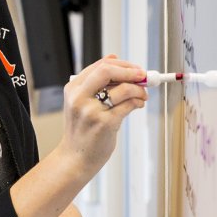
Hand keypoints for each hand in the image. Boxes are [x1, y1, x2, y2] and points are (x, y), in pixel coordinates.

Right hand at [62, 55, 147, 171]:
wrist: (75, 158)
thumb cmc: (82, 130)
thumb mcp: (81, 102)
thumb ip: (95, 81)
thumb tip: (113, 57)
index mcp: (73, 89)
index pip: (99, 66)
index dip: (122, 64)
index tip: (135, 68)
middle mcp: (80, 98)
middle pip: (108, 71)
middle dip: (130, 71)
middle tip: (143, 76)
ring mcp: (91, 111)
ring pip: (123, 89)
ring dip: (139, 89)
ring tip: (143, 95)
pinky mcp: (105, 124)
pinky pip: (128, 105)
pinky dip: (138, 102)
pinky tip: (139, 104)